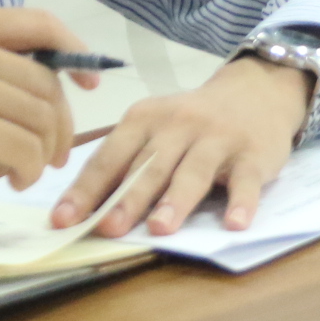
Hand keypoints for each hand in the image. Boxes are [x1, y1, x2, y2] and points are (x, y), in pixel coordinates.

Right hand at [0, 7, 93, 213]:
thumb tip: (51, 89)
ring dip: (44, 150)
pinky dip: (30, 168)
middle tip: (53, 152)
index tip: (88, 80)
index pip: (38, 23)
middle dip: (59, 122)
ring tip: (26, 169)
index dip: (73, 50)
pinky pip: (26, 146)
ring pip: (42, 116)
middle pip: (46, 80)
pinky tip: (15, 178)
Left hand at [55, 55, 309, 236]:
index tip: (63, 221)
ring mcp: (218, 138)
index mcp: (145, 118)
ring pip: (194, 172)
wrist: (256, 91)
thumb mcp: (154, 128)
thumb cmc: (192, 122)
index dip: (86, 189)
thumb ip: (126, 162)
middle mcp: (180, 124)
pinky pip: (246, 181)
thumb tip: (82, 208)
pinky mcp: (253, 155)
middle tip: (107, 228)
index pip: (110, 157)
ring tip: (160, 229)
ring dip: (176, 200)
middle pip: (150, 166)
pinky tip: (235, 224)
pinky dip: (242, 202)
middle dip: (127, 198)